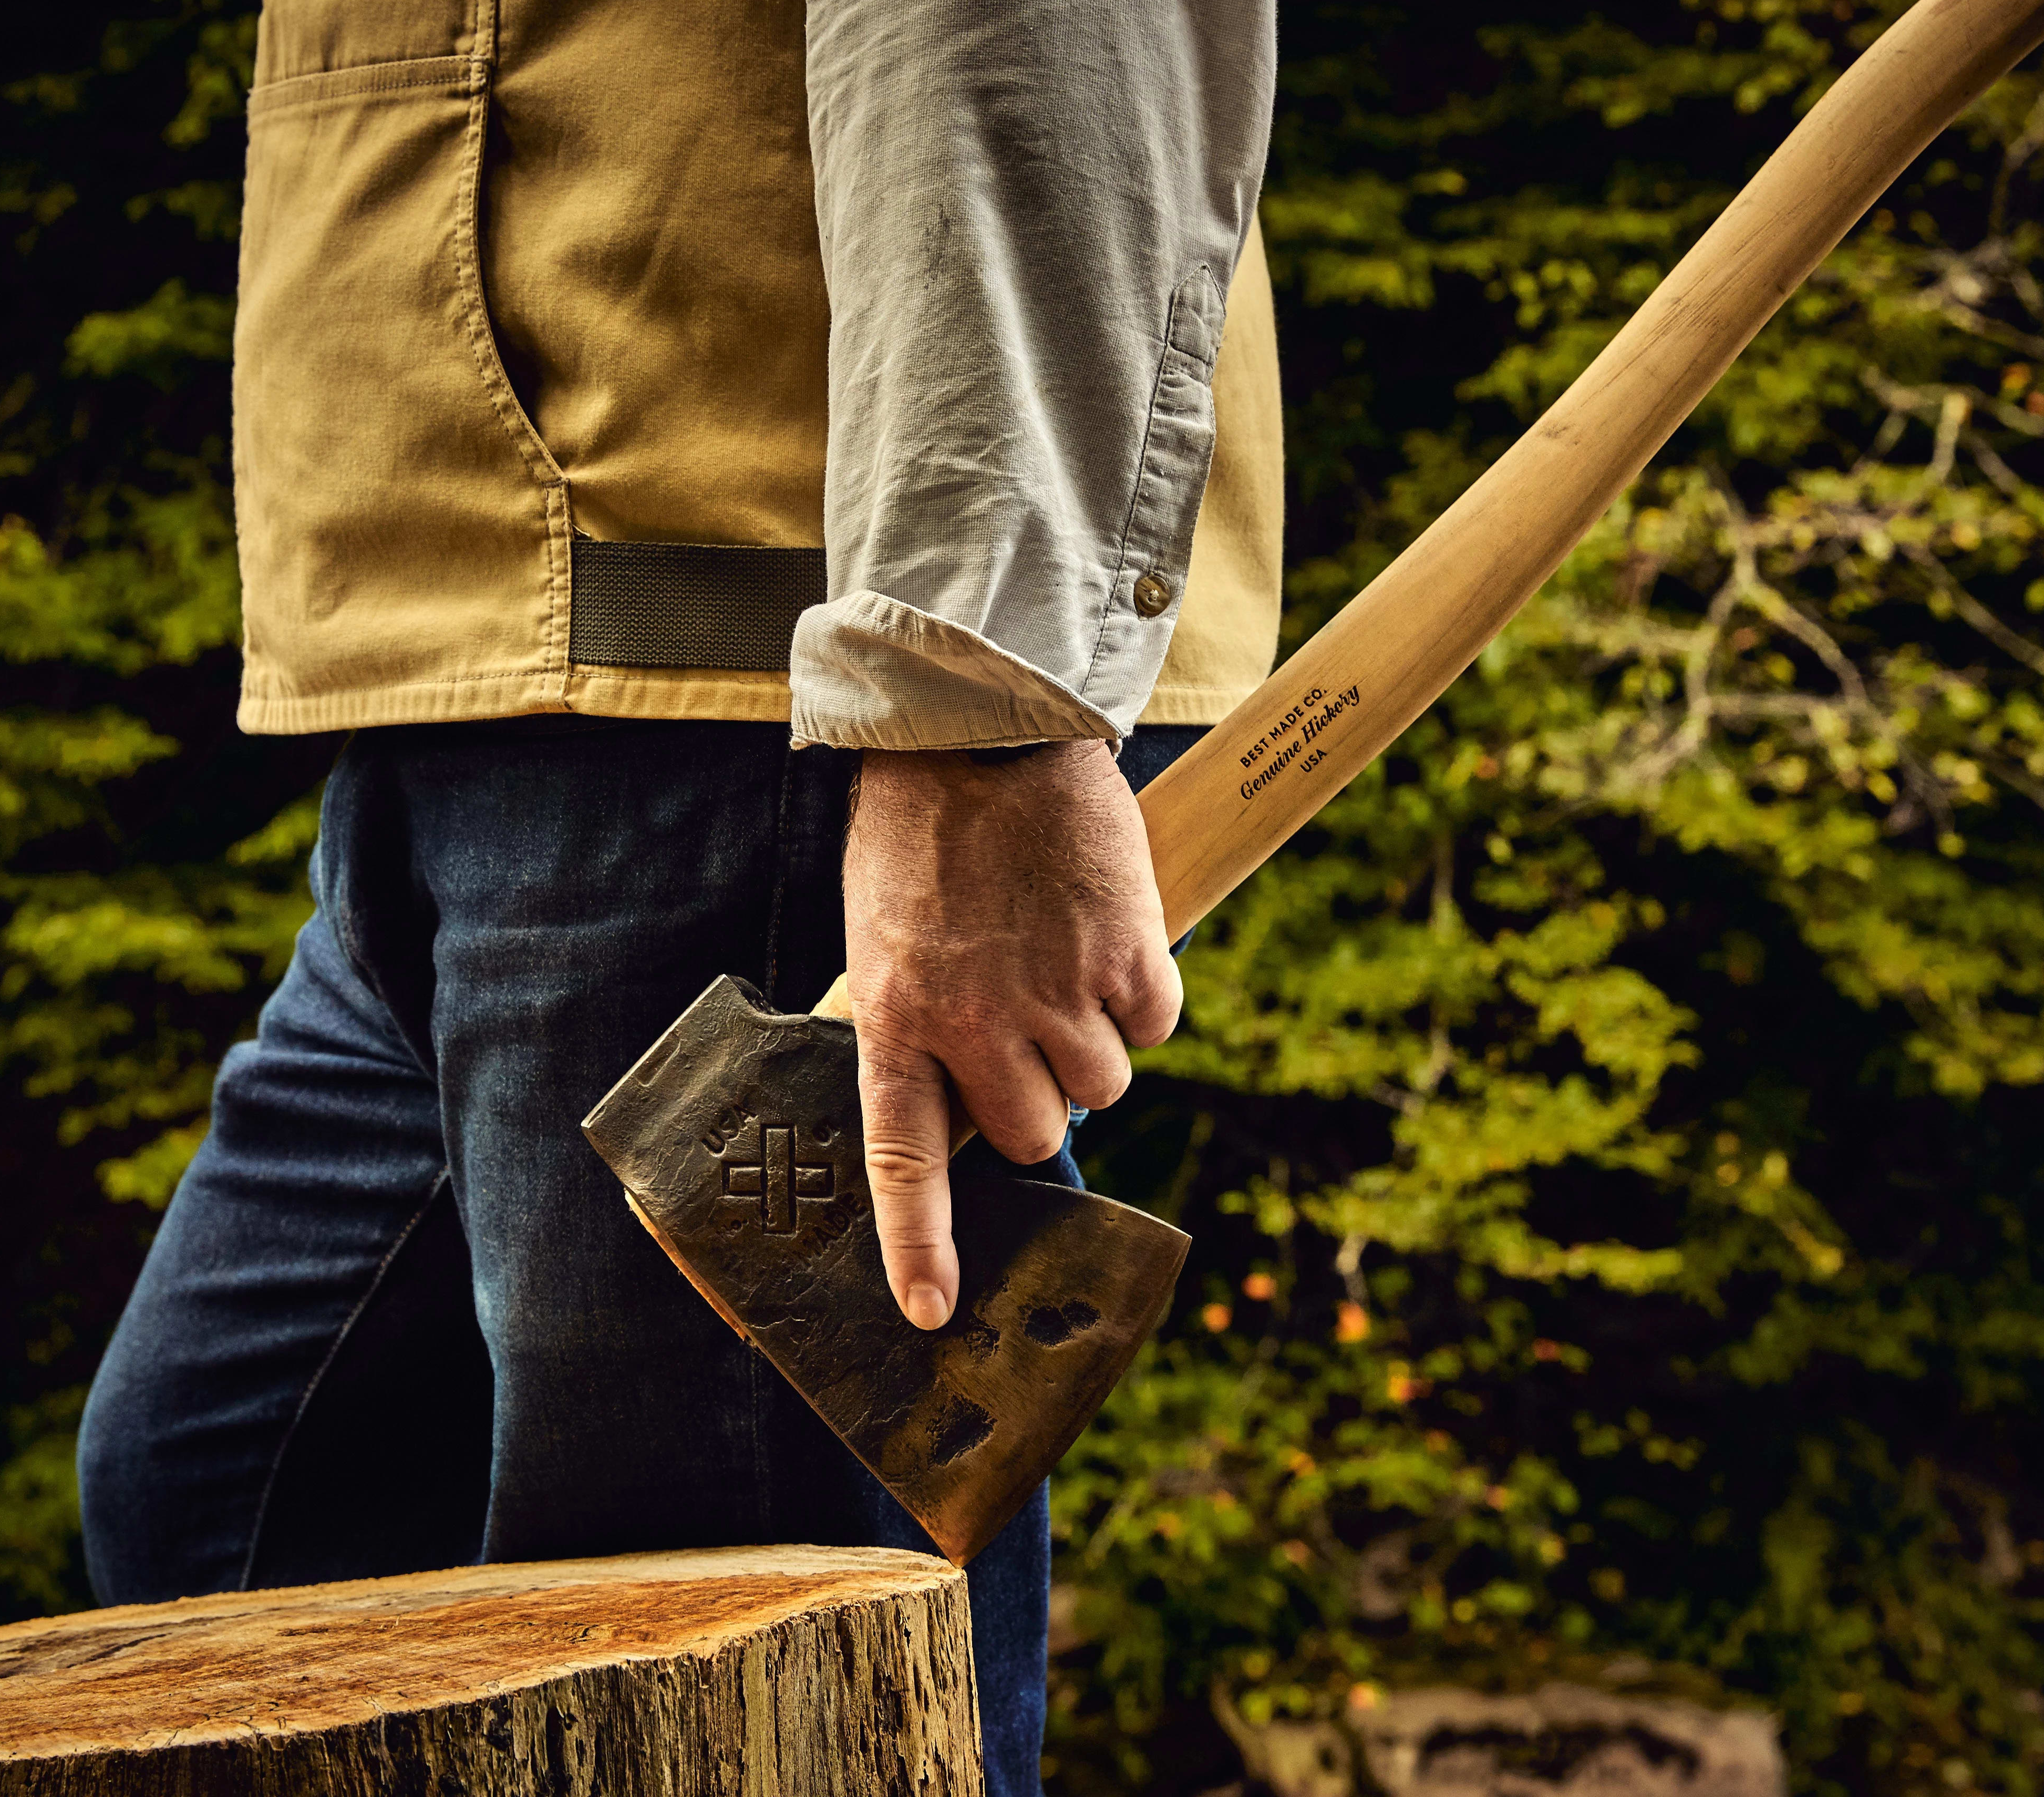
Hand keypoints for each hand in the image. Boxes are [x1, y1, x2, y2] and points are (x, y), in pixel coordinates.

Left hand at [841, 740, 1181, 1328]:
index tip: (930, 1314)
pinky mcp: (1125, 950)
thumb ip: (919, 1028)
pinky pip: (1156, 1024)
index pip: (905, 1160)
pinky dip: (1142, 995)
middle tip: (1025, 1032)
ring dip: (1092, 1041)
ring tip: (1060, 964)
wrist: (984, 729)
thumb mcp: (887, 939)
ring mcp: (1055, 988)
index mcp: (898, 1016)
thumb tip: (959, 1114)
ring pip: (1102, 1084)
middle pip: (1031, 1129)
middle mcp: (975, 1018)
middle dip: (1035, 1096)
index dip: (919, 1245)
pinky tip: (1107, 939)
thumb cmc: (923, 838)